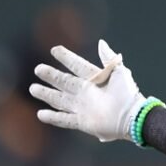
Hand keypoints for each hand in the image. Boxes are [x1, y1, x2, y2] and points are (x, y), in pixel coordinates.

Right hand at [29, 39, 145, 141]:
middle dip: (51, 76)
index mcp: (96, 79)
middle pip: (64, 82)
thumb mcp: (120, 72)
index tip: (55, 49)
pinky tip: (41, 114)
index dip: (66, 57)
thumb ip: (108, 58)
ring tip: (33, 88)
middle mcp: (87, 93)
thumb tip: (101, 42)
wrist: (132, 117)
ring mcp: (83, 108)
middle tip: (38, 69)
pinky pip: (65, 120)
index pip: (77, 65)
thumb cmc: (129, 94)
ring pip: (60, 100)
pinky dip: (53, 117)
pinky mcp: (83, 122)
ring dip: (47, 94)